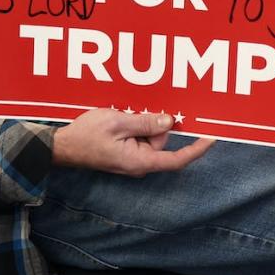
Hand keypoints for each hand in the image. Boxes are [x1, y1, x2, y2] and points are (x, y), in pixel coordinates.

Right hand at [52, 108, 211, 175]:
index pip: (177, 159)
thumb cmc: (86, 136)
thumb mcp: (118, 123)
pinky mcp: (124, 153)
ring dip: (140, 122)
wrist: (63, 147)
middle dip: (154, 122)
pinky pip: (138, 137)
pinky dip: (133, 126)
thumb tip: (169, 121)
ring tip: (120, 114)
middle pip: (161, 141)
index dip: (196, 149)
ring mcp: (131, 159)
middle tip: (135, 110)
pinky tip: (118, 118)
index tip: (211, 138)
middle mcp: (139, 163)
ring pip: (149, 137)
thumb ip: (145, 123)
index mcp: (140, 161)